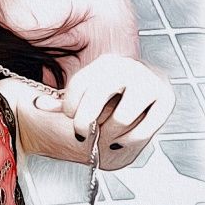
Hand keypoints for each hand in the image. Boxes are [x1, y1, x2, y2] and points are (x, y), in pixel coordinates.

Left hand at [33, 54, 174, 154]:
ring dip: (108, 134)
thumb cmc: (109, 96)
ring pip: (121, 119)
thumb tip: (37, 104)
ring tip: (105, 135)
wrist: (145, 89)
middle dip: (84, 123)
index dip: (70, 107)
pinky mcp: (166, 99)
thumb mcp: (84, 94)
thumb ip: (61, 101)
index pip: (79, 86)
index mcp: (105, 63)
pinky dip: (128, 141)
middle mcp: (128, 67)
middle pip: (97, 100)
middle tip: (82, 135)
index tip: (72, 115)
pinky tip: (119, 140)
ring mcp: (149, 81)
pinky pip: (143, 130)